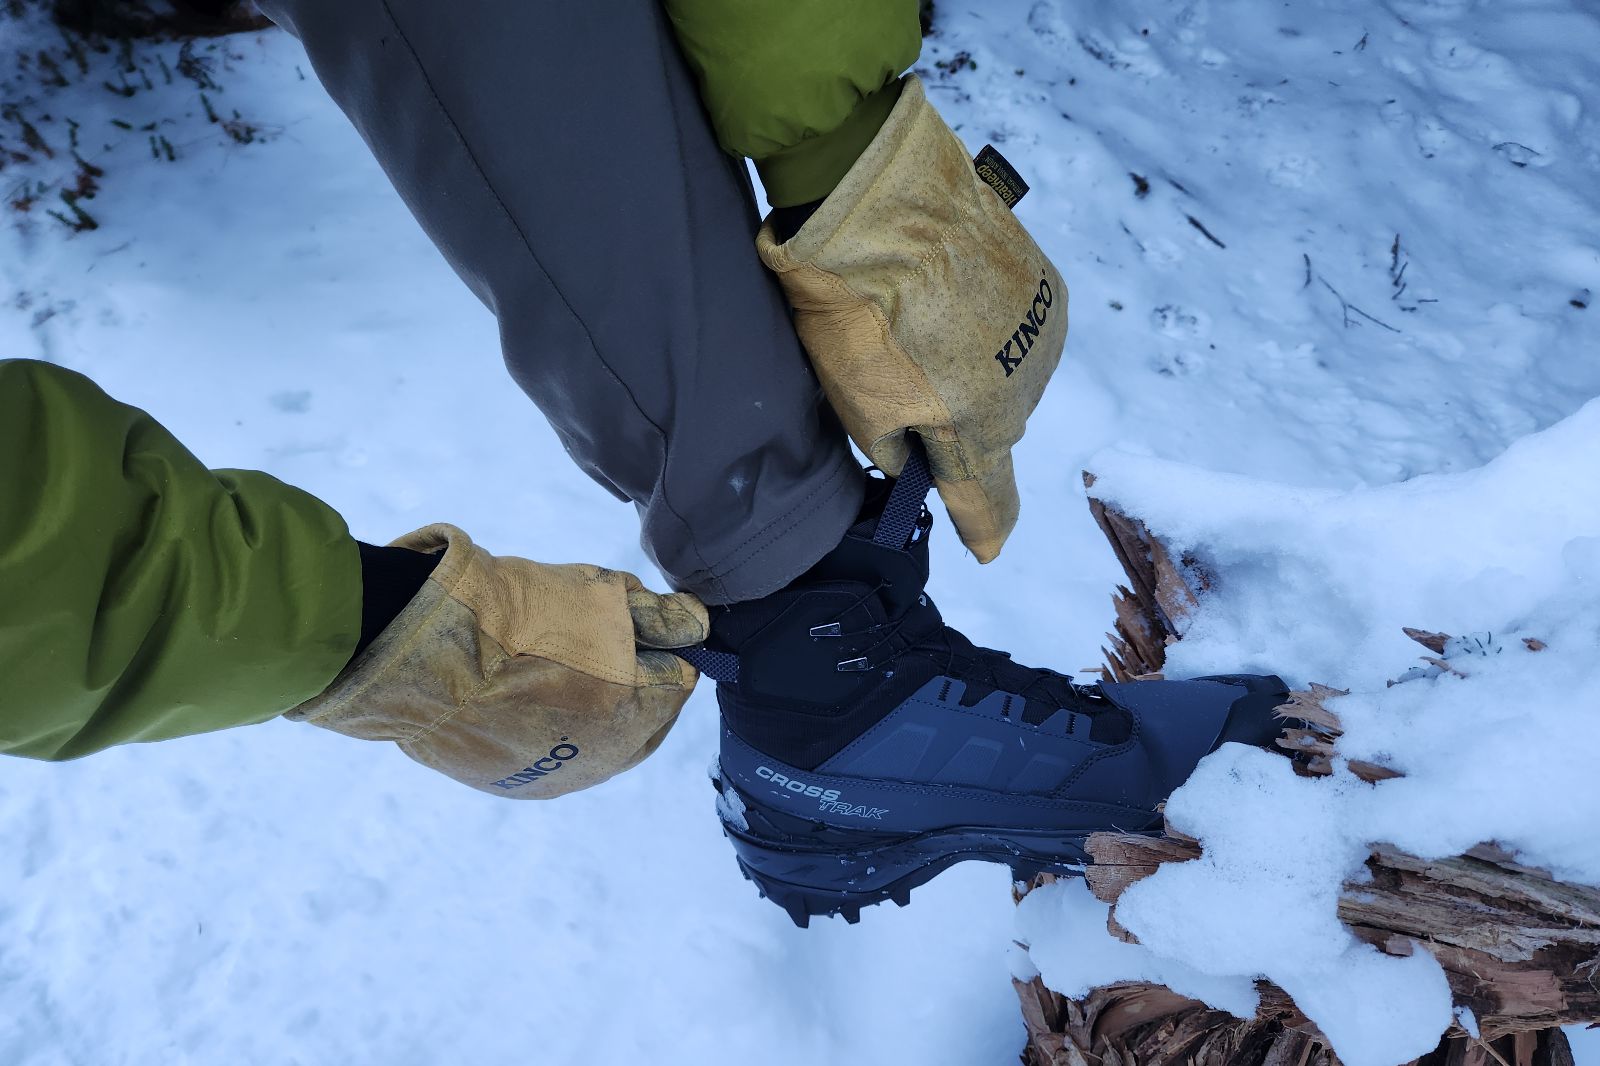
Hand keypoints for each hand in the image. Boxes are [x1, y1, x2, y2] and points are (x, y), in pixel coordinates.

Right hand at [290, 525, 707, 798]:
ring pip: (603, 739)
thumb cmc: (513, 615)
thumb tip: (699, 627)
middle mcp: (605, 757)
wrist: (421, 657)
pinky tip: (526, 695)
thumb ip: (659, 616)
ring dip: (595, 707)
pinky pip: (557, 756)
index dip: (661, 645)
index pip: (680, 678)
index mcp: (635, 710)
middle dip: (636, 682)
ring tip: (553, 666)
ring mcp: (559, 777)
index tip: (634, 623)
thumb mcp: (596, 595)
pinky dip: (554, 728)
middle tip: (596, 642)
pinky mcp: (517, 786)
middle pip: (648, 716)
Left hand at [757, 74, 1066, 562]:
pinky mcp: (1046, 288)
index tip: (986, 548)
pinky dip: (991, 324)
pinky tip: (953, 294)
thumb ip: (893, 447)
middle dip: (955, 420)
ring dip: (974, 366)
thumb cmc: (855, 306)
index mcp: (971, 429)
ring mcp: (1040, 337)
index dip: (983, 527)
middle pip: (989, 432)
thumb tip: (912, 457)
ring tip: (924, 321)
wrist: (883, 201)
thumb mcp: (853, 399)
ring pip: (1006, 377)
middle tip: (907, 376)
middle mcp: (1020, 392)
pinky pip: (1020, 329)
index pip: (984, 499)